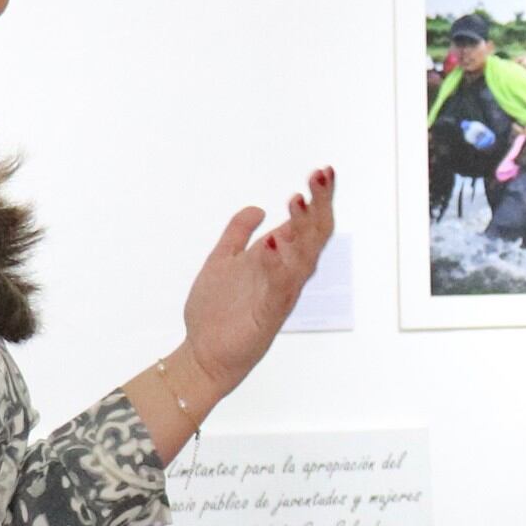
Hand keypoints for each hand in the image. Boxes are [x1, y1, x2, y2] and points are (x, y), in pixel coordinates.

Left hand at [179, 169, 337, 401]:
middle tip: (321, 176)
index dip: (316, 199)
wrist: (203, 353)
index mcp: (278, 260)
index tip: (321, 172)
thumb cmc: (216, 312)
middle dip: (319, 205)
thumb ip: (238, 233)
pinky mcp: (268, 313)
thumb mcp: (223, 260)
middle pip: (314, 235)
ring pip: (303, 257)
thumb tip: (256, 208)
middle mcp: (285, 274)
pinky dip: (278, 265)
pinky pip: (280, 287)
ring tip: (297, 201)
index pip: (306, 224)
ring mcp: (279, 293)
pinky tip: (274, 243)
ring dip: (301, 229)